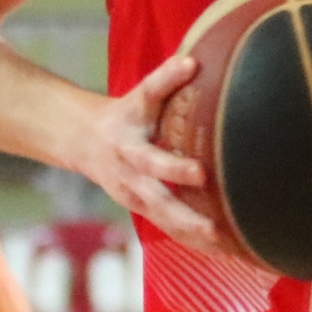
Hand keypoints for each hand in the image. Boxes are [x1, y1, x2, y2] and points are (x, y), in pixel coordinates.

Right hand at [72, 54, 225, 250]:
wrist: (86, 142)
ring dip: (193, 236)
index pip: (152, 161)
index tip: (201, 173)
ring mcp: (136, 199)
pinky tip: (220, 251)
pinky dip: (192, 241)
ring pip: (164, 223)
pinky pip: (169, 230)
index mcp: (130, 149)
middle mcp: (132, 179)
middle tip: (215, 227)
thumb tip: (193, 61)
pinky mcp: (143, 211)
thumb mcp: (140, 96)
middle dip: (186, 217)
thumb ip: (164, 80)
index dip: (174, 168)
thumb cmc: (126, 115)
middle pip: (159, 203)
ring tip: (225, 246)